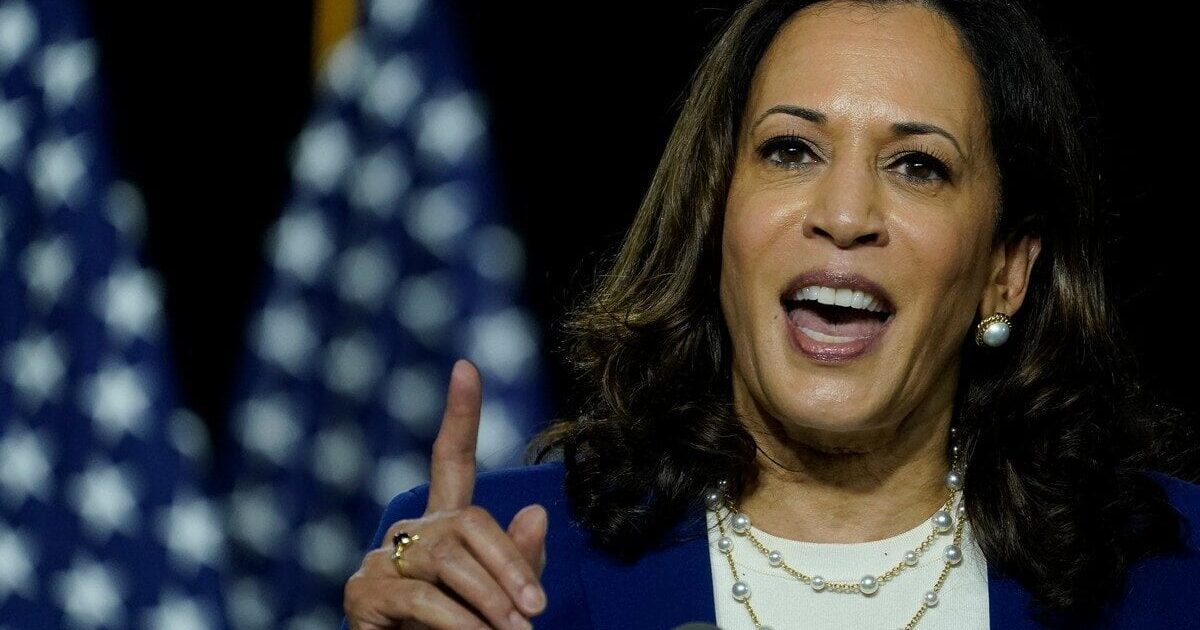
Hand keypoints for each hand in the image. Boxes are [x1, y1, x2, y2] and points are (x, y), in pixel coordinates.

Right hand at [344, 359, 547, 629]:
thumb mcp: (501, 599)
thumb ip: (519, 561)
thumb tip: (537, 512)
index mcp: (443, 523)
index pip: (451, 460)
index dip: (460, 414)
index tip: (466, 367)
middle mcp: (410, 530)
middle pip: (468, 523)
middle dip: (509, 567)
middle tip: (538, 609)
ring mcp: (381, 558)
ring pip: (446, 560)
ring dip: (489, 599)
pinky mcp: (362, 593)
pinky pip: (419, 597)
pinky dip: (457, 621)